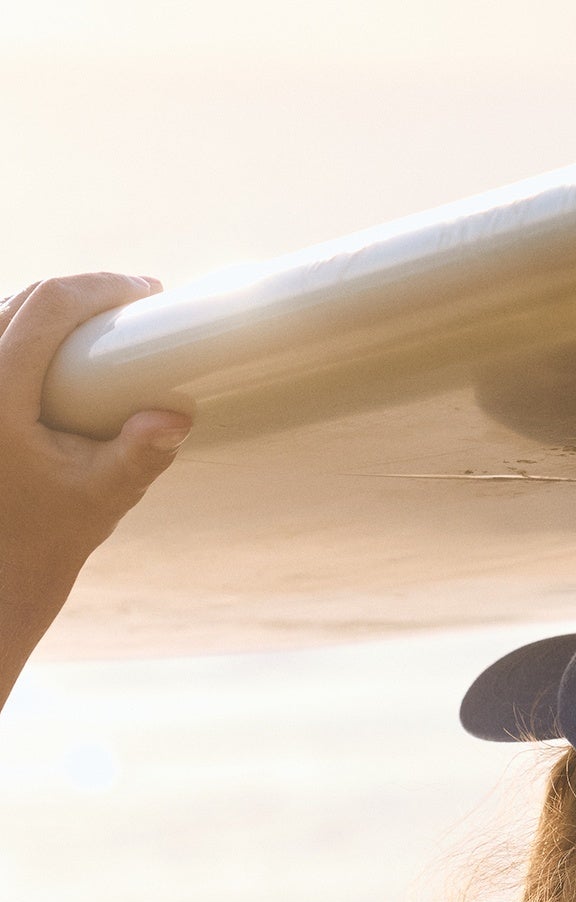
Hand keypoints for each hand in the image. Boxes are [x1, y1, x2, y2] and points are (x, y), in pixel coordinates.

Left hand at [0, 273, 190, 638]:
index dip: (100, 287)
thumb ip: (139, 458)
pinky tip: (74, 340)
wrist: (6, 560)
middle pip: (28, 298)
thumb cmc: (51, 533)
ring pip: (9, 311)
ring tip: (112, 320)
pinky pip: (3, 334)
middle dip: (86, 291)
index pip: (48, 308)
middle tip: (139, 303)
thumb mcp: (104, 497)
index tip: (146, 292)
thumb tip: (177, 419)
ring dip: (60, 305)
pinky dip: (38, 326)